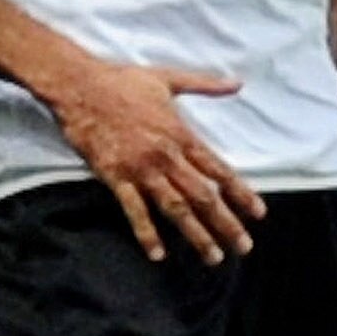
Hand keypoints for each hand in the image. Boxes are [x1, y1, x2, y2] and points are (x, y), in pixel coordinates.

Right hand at [42, 53, 263, 264]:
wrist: (78, 85)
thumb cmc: (122, 80)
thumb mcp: (168, 79)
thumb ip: (206, 85)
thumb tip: (237, 82)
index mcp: (181, 134)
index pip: (218, 170)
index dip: (240, 193)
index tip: (258, 213)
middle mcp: (166, 155)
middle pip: (203, 196)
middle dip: (226, 224)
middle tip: (243, 247)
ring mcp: (141, 169)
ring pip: (175, 208)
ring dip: (196, 235)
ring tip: (213, 257)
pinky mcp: (115, 176)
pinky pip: (134, 210)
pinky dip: (146, 233)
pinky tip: (158, 254)